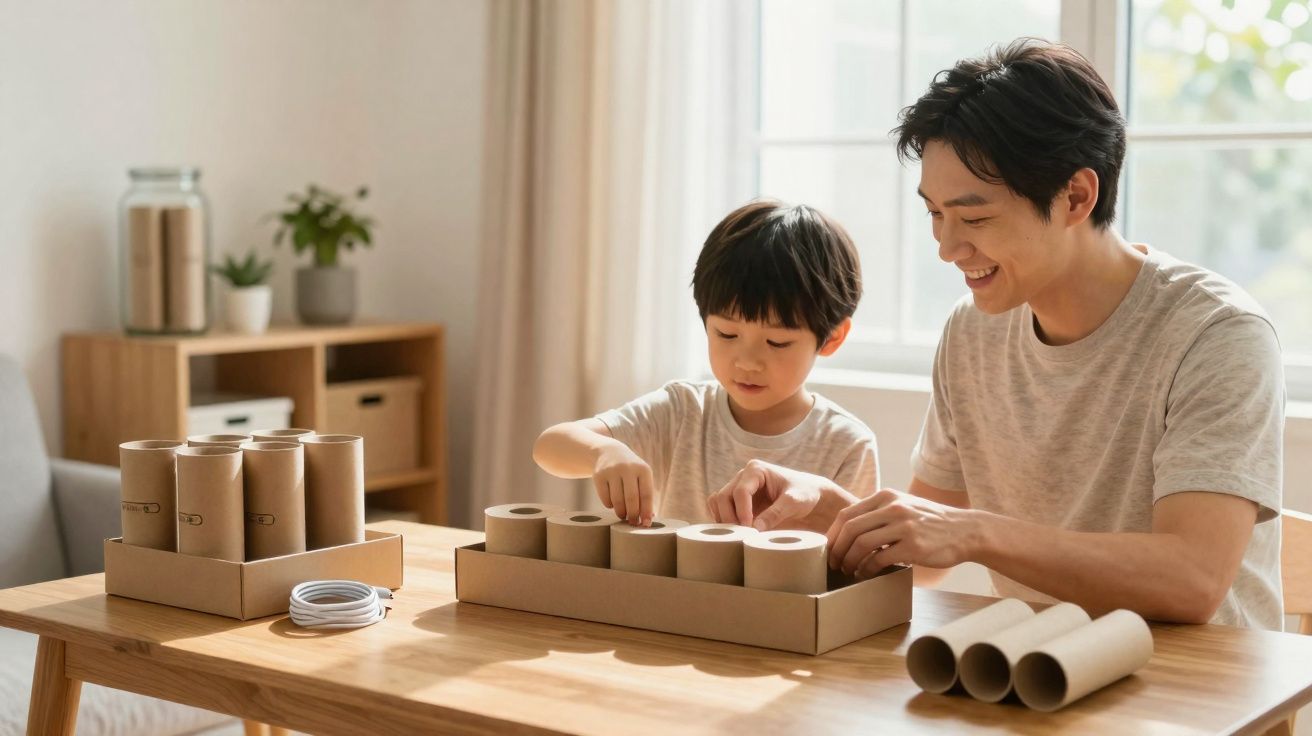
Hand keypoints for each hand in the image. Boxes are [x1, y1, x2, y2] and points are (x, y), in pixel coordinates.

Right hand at [592, 442, 653, 524]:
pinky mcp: (599, 475)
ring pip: (617, 500)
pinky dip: (609, 505)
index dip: (646, 511)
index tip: (646, 524)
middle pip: (631, 499)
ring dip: (621, 512)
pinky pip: (605, 498)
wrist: (609, 453)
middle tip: (633, 523)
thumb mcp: (641, 477)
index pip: (646, 494)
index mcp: (643, 469)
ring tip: (622, 515)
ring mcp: (612, 471)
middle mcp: (628, 468)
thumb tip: (649, 518)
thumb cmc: (631, 471)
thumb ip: (645, 495)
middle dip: (633, 515)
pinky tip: (612, 504)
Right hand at [707, 459, 857, 531]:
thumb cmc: (805, 493)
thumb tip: (754, 528)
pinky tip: (734, 533)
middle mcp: (743, 476)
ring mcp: (738, 488)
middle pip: (723, 496)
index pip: (740, 490)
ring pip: (717, 502)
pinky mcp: (737, 501)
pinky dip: (722, 520)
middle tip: (741, 536)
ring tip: (737, 535)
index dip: (742, 511)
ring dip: (722, 519)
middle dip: (729, 517)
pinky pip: (720, 509)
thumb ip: (775, 513)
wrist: (810, 496)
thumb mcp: (794, 502)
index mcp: (756, 469)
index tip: (749, 528)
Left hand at [826, 488, 976, 577]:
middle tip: (834, 564)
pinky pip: (880, 559)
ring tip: (848, 571)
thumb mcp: (904, 505)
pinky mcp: (913, 546)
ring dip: (850, 561)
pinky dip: (867, 569)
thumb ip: (880, 512)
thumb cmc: (931, 522)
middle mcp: (893, 507)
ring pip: (862, 544)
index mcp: (887, 497)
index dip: (833, 534)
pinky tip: (866, 574)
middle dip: (837, 550)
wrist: (966, 531)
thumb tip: (850, 530)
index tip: (829, 549)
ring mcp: (904, 526)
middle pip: (851, 529)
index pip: (847, 514)